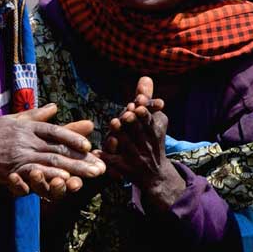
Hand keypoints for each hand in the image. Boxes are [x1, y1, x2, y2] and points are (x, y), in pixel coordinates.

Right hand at [0, 103, 103, 196]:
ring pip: (52, 161)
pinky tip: (65, 181)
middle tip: (101, 165)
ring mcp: (18, 155)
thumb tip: (55, 106)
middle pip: (58, 148)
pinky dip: (51, 176)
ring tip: (92, 175)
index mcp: (25, 127)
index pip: (54, 131)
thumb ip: (34, 115)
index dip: (72, 137)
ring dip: (75, 169)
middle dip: (82, 158)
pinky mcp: (11, 170)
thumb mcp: (10, 121)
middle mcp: (24, 139)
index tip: (89, 145)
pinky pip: (35, 173)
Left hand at [102, 77, 183, 203]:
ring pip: (126, 146)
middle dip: (133, 122)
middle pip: (138, 132)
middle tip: (126, 114)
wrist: (156, 175)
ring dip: (120, 134)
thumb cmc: (151, 140)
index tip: (138, 105)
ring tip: (114, 123)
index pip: (149, 121)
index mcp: (153, 132)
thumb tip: (145, 77)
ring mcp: (135, 158)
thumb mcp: (152, 120)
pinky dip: (106, 158)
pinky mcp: (125, 169)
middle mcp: (145, 145)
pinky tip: (96, 152)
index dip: (143, 114)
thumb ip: (146, 100)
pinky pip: (114, 163)